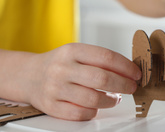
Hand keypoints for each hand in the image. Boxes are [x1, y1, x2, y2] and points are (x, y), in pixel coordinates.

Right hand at [21, 43, 140, 120]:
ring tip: (115, 98)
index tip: (136, 73)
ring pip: (92, 98)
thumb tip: (129, 71)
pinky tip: (96, 107)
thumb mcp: (77, 53)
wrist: (28, 75)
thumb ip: (99, 60)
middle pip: (101, 78)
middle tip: (131, 87)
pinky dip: (93, 112)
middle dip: (123, 85)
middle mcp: (62, 68)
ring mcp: (55, 88)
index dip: (125, 67)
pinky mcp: (50, 106)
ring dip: (110, 100)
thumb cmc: (60, 64)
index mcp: (72, 50)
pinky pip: (79, 114)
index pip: (106, 57)